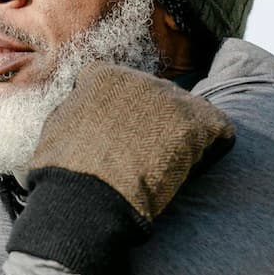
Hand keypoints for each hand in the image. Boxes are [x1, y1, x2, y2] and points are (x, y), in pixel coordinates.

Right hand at [29, 61, 234, 221]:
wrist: (85, 198)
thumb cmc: (62, 175)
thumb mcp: (55, 130)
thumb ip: (75, 113)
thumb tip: (77, 112)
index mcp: (101, 77)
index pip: (125, 88)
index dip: (126, 116)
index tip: (122, 142)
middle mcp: (138, 78)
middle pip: (160, 99)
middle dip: (156, 127)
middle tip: (146, 162)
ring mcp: (169, 97)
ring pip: (189, 114)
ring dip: (181, 140)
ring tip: (166, 172)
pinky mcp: (196, 121)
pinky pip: (219, 130)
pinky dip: (211, 151)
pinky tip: (191, 172)